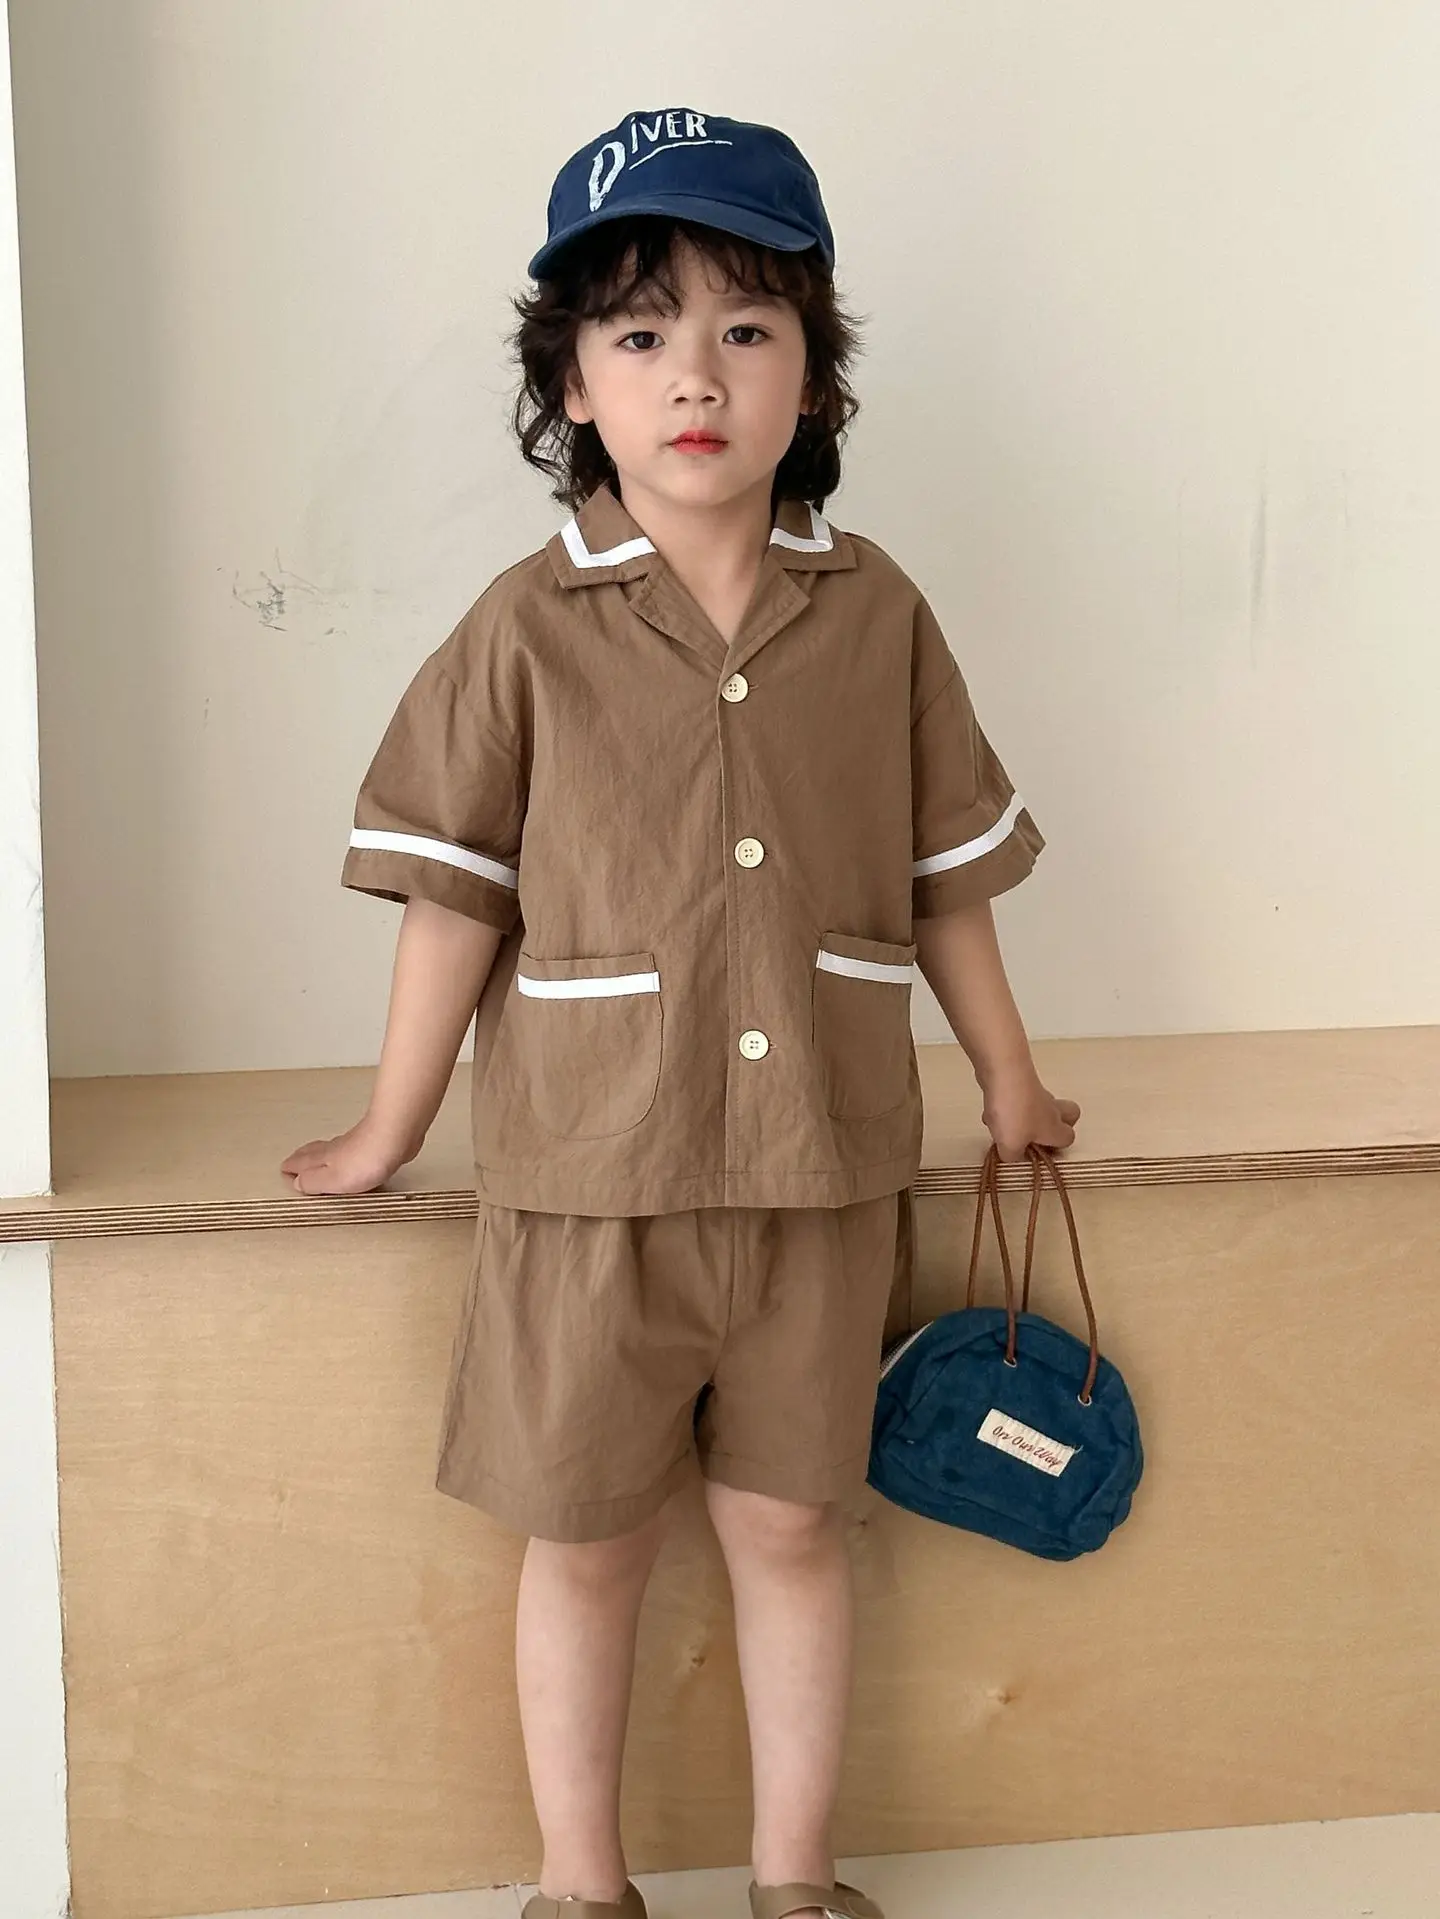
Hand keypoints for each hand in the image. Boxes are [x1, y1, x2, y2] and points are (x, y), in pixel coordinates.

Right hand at [281, 1116, 419, 1196]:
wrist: (395, 1136)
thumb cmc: (366, 1158)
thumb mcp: (331, 1180)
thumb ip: (312, 1183)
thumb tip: (297, 1183)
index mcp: (321, 1158)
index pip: (298, 1163)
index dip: (290, 1169)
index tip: (284, 1172)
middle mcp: (334, 1149)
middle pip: (311, 1152)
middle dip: (301, 1158)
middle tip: (294, 1162)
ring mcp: (352, 1144)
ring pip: (329, 1149)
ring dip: (320, 1155)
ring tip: (316, 1159)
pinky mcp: (372, 1144)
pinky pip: (351, 1149)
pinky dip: (343, 1153)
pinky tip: (351, 1156)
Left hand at [980, 1067, 1080, 1163]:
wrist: (1003, 1072)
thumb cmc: (1013, 1114)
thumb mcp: (1010, 1146)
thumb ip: (1013, 1157)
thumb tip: (1013, 1156)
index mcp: (1055, 1128)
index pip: (1069, 1138)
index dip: (1056, 1147)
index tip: (1036, 1152)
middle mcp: (1051, 1110)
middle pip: (1069, 1114)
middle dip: (1055, 1124)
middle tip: (1033, 1134)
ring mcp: (1038, 1093)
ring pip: (1041, 1105)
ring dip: (1026, 1116)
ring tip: (1003, 1124)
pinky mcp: (1021, 1081)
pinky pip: (1021, 1097)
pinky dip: (1009, 1104)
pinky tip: (991, 1109)